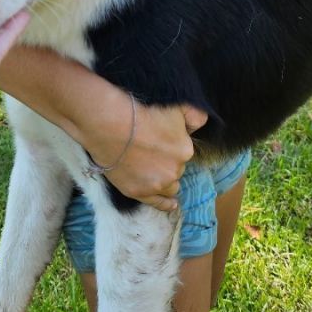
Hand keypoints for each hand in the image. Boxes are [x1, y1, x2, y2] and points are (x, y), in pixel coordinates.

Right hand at [86, 98, 207, 211]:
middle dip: (168, 161)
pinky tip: (172, 204)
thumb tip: (201, 123)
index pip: (184, 151)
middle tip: (152, 150)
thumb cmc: (140, 112)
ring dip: (165, 179)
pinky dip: (166, 204)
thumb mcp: (176, 107)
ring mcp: (157, 184)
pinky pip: (158, 203)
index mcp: (185, 150)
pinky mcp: (138, 192)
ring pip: (170, 186)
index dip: (173, 145)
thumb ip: (195, 116)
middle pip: (176, 168)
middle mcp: (174, 170)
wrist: (109, 124)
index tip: (161, 139)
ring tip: (157, 173)